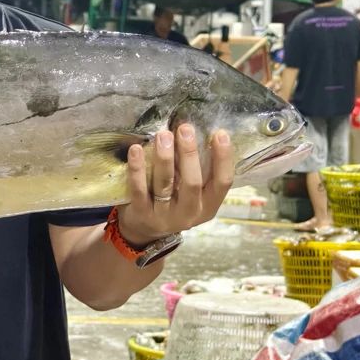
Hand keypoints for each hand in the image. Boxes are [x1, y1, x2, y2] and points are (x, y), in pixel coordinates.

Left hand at [118, 124, 233, 246]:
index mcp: (208, 206)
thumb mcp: (192, 194)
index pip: (223, 183)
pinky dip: (137, 168)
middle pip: (192, 182)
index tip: (220, 134)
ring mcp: (164, 215)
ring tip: (163, 135)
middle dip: (189, 153)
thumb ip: (197, 172)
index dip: (223, 159)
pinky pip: (139, 189)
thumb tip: (199, 133)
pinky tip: (136, 149)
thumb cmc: (172, 202)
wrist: (143, 230)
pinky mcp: (141, 213)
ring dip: (164, 157)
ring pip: (165, 184)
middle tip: (185, 129)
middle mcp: (189, 212)